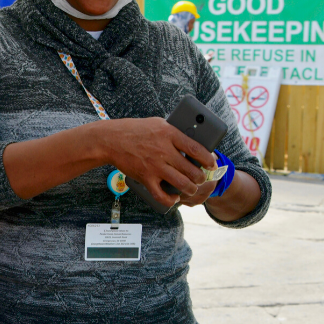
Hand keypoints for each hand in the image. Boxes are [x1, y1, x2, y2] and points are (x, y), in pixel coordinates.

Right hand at [102, 117, 216, 209]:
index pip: (196, 149)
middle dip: (201, 177)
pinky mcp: (145, 177)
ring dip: (190, 189)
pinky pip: (161, 194)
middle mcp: (164, 151)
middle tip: (201, 177)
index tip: (212, 164)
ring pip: (181, 183)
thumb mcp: (158, 123)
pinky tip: (174, 198)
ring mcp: (154, 166)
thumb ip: (174, 132)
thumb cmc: (135, 130)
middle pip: (192, 170)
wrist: (111, 140)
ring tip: (191, 188)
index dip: (208, 159)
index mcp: (169, 134)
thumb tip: (191, 140)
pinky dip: (170, 200)